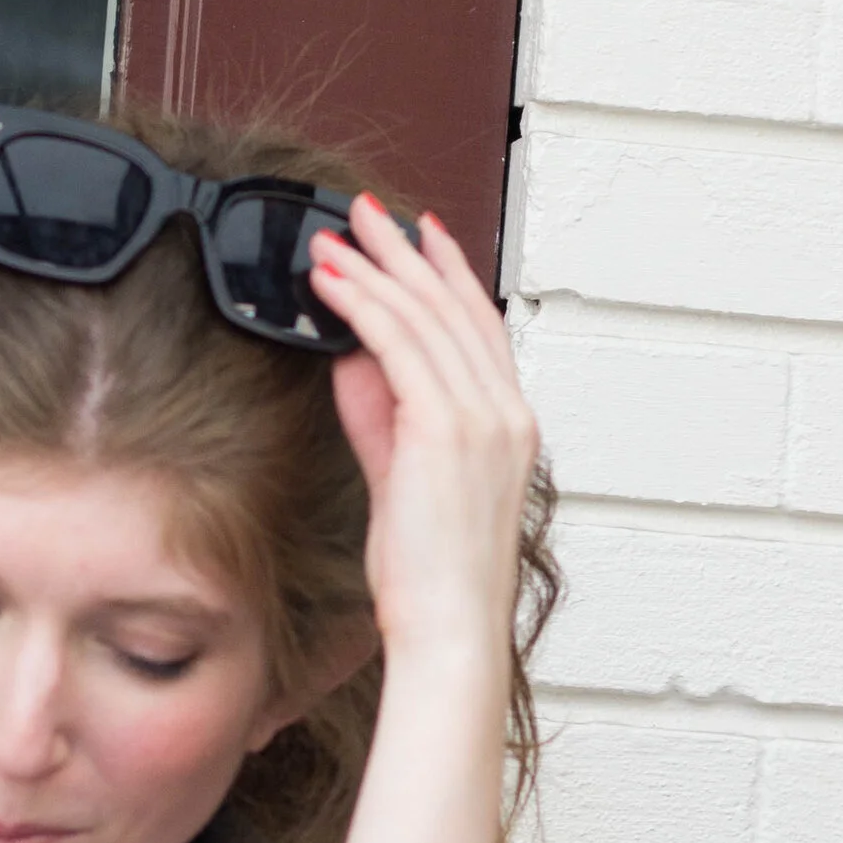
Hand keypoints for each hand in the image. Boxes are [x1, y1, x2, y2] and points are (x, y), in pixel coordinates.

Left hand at [308, 197, 539, 677]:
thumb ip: (381, 418)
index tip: (422, 234)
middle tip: (365, 213)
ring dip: (374, 269)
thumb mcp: (402, 480)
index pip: (481, 326)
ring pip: (424, 317)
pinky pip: (398, 345)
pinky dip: (363, 305)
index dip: (450, 273)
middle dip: (406, 252)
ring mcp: (483, 419)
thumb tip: (353, 361)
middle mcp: (506, 413)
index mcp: (510, 425)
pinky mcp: (444, 430)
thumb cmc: (430, 578)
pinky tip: (331, 284)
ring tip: (332, 240)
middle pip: (455, 307)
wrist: (448, 629)